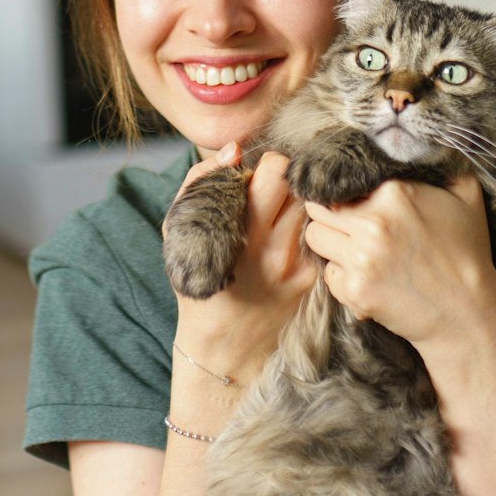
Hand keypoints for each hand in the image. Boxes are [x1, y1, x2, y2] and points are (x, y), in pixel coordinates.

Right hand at [167, 146, 317, 383]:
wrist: (222, 345)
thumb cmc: (198, 279)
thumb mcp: (181, 230)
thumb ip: (201, 181)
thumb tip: (234, 150)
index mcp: (239, 229)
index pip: (276, 169)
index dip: (267, 167)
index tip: (256, 180)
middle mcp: (272, 246)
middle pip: (300, 184)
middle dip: (287, 180)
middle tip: (272, 193)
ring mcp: (295, 263)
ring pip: (310, 207)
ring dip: (296, 205)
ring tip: (276, 219)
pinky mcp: (310, 277)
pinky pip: (314, 235)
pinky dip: (301, 232)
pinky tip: (283, 245)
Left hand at [301, 173, 495, 351]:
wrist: (468, 313)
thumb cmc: (468, 254)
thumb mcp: (467, 197)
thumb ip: (444, 164)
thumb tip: (429, 140)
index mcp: (394, 192)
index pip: (340, 179)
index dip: (342, 190)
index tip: (349, 200)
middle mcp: (372, 221)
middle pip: (318, 207)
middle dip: (330, 215)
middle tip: (348, 227)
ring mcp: (361, 257)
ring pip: (314, 237)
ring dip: (330, 243)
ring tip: (355, 250)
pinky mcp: (355, 290)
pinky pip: (327, 274)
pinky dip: (342, 277)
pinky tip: (367, 278)